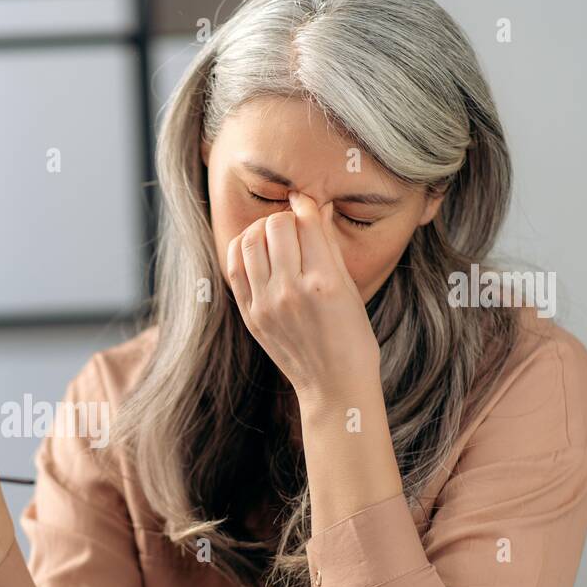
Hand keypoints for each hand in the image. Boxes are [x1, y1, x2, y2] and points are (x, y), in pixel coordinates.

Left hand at [225, 191, 379, 400]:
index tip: (306, 202)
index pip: (306, 222)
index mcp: (324, 282)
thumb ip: (329, 246)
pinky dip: (242, 250)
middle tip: (293, 225)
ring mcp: (265, 305)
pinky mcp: (249, 315)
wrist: (333, 385)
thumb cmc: (352, 337)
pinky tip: (256, 251)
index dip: (306, 204)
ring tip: (273, 236)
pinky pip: (234, 267)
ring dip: (261, 229)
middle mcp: (291, 291)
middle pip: (275, 225)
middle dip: (285, 217)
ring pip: (249, 241)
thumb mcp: (350, 288)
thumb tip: (314, 208)